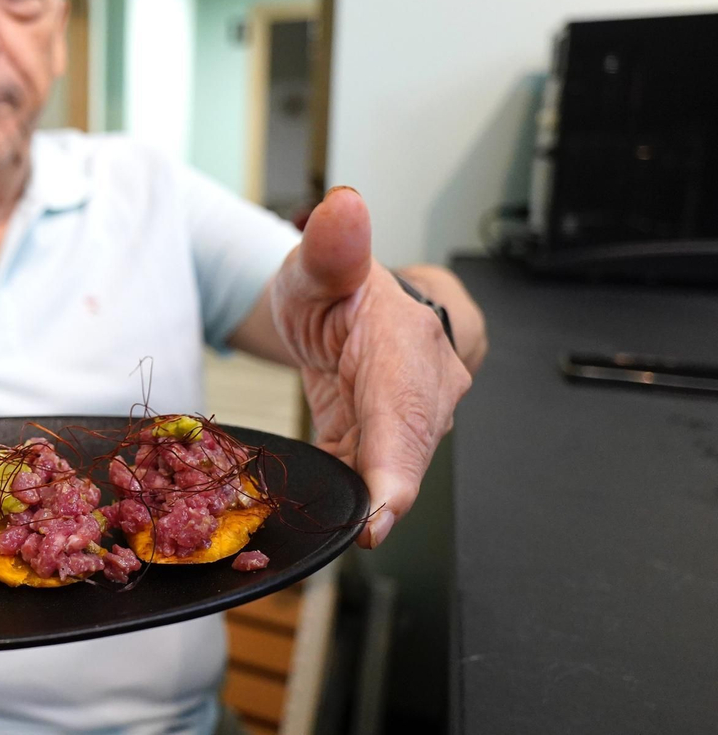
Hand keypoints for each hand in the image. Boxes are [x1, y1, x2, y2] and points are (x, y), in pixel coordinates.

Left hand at [269, 188, 472, 547]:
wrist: (349, 306)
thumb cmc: (339, 285)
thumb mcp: (318, 262)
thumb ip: (330, 245)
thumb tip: (344, 208)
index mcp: (405, 338)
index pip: (407, 409)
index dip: (397, 467)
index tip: (380, 513)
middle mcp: (425, 385)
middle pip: (406, 453)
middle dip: (381, 499)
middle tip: (346, 536)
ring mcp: (413, 418)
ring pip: (391, 472)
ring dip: (361, 500)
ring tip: (325, 518)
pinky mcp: (391, 442)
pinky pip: (371, 478)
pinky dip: (349, 494)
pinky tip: (324, 500)